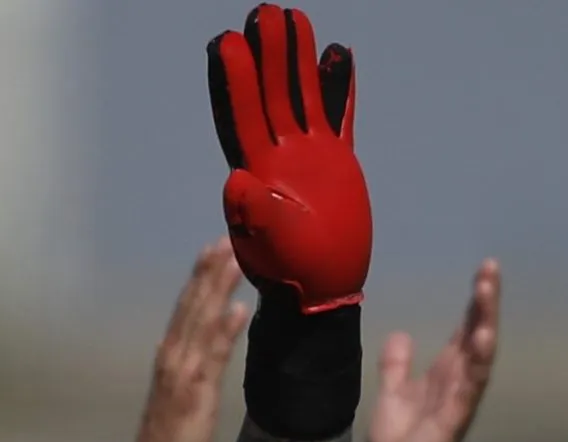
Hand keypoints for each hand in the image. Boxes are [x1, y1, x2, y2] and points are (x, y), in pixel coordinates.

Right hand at [127, 241, 248, 441]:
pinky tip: (239, 309)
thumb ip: (186, 367)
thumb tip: (193, 343)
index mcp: (171, 356)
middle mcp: (174, 357)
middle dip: (209, 271)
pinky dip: (225, 330)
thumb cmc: (170, 439)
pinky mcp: (197, 391)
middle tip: (226, 237)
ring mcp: (184, 372)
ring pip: (202, 321)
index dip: (200, 278)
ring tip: (235, 259)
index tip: (214, 249)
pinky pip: (214, 355)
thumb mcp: (180, 394)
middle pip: (193, 305)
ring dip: (218, 289)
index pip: (187, 308)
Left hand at [207, 6, 369, 312]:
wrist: (319, 288)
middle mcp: (279, 153)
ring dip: (298, 59)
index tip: (228, 42)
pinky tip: (340, 53)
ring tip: (297, 17)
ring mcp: (309, 154)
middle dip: (267, 53)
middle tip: (265, 11)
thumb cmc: (287, 271)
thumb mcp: (267, 245)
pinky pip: (337, 114)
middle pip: (271, 92)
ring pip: (302, 95)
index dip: (235, 79)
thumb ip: (254, 213)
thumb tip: (237, 180)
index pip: (243, 114)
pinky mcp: (337, 161)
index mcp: (257, 168)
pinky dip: (339, 87)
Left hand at [369, 260, 499, 441]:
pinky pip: (471, 385)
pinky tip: (483, 338)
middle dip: (485, 303)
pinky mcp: (457, 416)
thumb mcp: (391, 393)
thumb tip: (401, 334)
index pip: (464, 330)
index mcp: (445, 373)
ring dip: (486, 323)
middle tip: (490, 268)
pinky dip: (478, 362)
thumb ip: (397, 365)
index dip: (473, 303)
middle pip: (476, 334)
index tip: (483, 271)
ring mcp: (461, 397)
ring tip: (487, 293)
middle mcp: (459, 380)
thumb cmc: (399, 441)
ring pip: (479, 354)